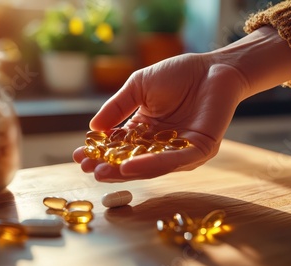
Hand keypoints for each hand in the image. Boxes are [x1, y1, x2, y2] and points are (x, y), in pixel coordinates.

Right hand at [73, 53, 248, 181]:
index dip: (100, 153)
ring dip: (126, 171)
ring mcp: (181, 151)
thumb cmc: (177, 74)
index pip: (119, 147)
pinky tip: (130, 166)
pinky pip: (174, 160)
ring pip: (151, 166)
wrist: (212, 66)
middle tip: (88, 170)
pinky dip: (152, 164)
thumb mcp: (138, 87)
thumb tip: (92, 129)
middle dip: (109, 167)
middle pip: (132, 162)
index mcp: (146, 132)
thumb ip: (117, 107)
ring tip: (102, 173)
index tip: (79, 157)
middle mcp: (162, 146)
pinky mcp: (199, 150)